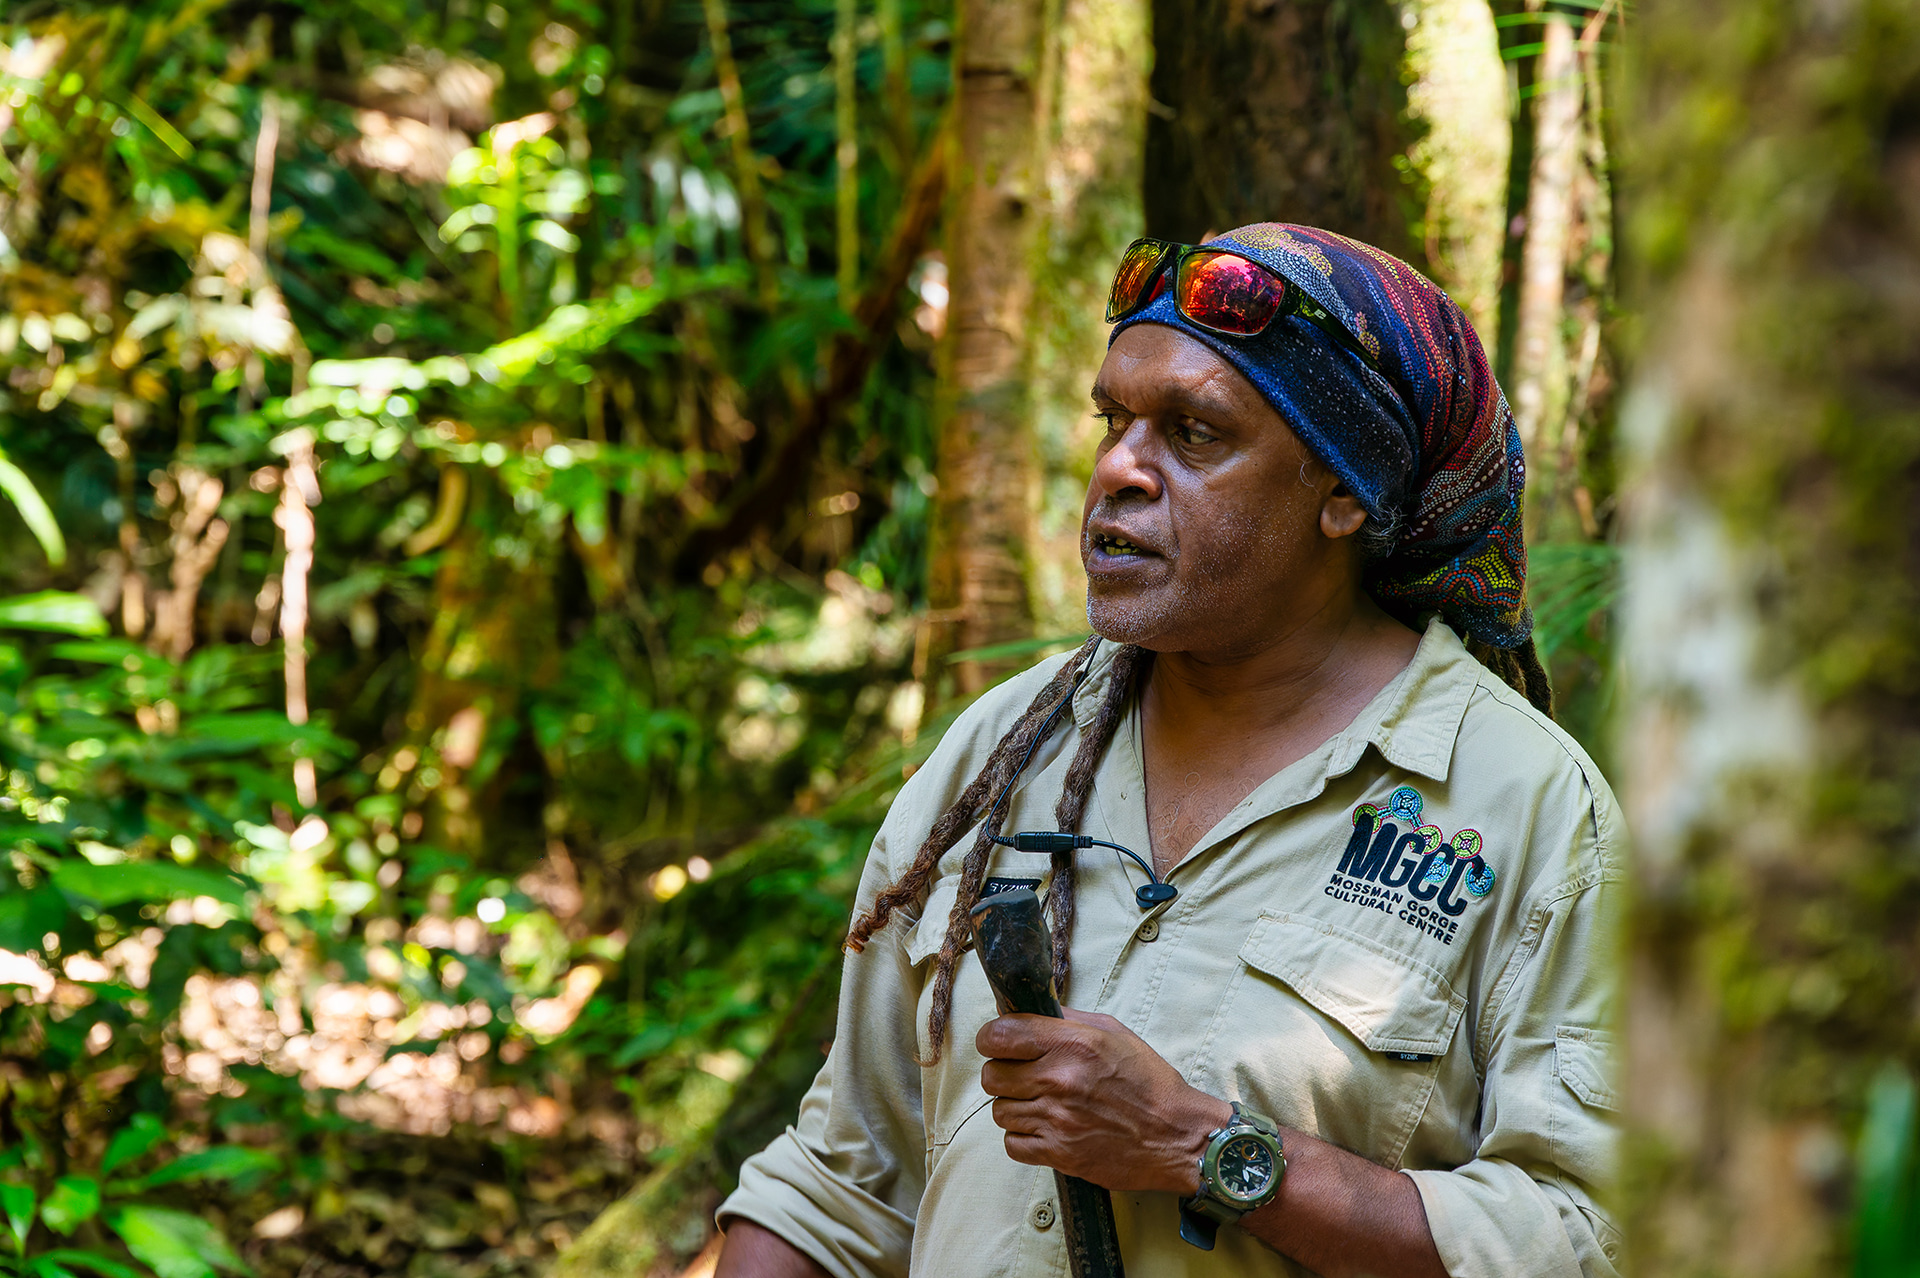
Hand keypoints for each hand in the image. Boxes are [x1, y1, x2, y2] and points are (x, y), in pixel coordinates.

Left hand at [976, 1006, 1233, 1193]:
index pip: (998, 1035)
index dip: (993, 1039)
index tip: (1000, 1044)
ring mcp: (1056, 1119)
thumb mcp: (1113, 1033)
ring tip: (1041, 1104)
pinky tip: (1045, 1128)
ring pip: (999, 1112)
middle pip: (992, 1076)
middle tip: (1023, 1076)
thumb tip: (1026, 1011)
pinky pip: (1012, 1144)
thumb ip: (1067, 1019)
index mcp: (1071, 1043)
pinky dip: (1023, 1138)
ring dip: (1015, 1107)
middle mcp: (1058, 1079)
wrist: (1176, 1135)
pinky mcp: (1058, 1153)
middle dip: (1003, 1075)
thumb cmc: (1148, 1082)